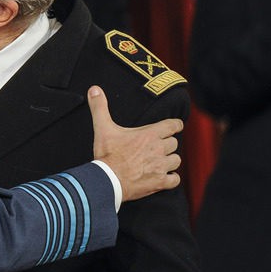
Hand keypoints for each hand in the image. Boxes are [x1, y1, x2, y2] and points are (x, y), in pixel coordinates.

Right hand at [88, 85, 181, 201]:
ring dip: (169, 160)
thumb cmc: (107, 154)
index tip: (173, 126)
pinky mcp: (160, 182)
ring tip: (159, 161)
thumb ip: (100, 107)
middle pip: (174, 143)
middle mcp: (159, 149)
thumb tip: (94, 89)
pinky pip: (174, 179)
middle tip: (156, 146)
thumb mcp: (103, 128)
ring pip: (176, 160)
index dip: (174, 125)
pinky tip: (163, 177)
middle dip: (167, 144)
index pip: (173, 125)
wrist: (108, 180)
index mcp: (150, 134)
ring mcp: (161, 166)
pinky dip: (171, 178)